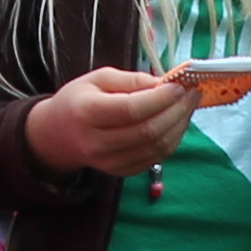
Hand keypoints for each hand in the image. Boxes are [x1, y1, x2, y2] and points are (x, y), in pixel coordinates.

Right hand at [29, 63, 195, 177]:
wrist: (58, 135)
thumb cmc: (80, 100)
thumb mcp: (98, 78)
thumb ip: (131, 80)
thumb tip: (165, 84)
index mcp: (87, 113)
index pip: (131, 110)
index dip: (160, 99)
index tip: (179, 86)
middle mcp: (97, 142)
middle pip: (148, 131)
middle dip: (177, 111)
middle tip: (192, 94)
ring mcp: (109, 162)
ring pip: (157, 147)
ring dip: (179, 125)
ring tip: (188, 105)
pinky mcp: (121, 172)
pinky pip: (156, 158)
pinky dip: (173, 139)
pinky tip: (177, 122)